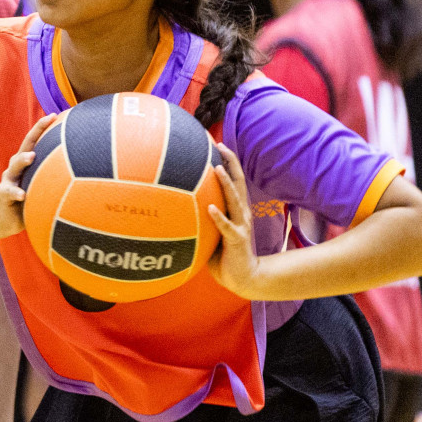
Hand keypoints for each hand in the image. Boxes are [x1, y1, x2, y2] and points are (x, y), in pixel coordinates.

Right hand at [0, 113, 58, 239]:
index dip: (42, 127)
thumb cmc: (30, 200)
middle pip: (24, 147)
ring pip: (13, 168)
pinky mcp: (3, 195)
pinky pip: (9, 192)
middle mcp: (15, 168)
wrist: (6, 219)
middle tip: (47, 121)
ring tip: (31, 156)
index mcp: (25, 164)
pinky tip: (23, 195)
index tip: (55, 115)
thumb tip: (85, 173)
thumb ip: (54, 178)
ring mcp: (8, 180)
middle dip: (35, 133)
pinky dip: (15, 192)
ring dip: (22, 160)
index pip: (33, 141)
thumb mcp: (41, 187)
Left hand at [206, 143, 263, 298]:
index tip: (219, 144)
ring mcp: (241, 225)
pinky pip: (226, 227)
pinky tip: (210, 207)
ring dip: (225, 184)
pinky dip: (219, 217)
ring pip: (234, 200)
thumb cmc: (224, 254)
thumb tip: (178, 204)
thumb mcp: (212, 231)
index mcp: (236, 210)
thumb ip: (202, 217)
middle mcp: (241, 213)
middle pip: (238, 183)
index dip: (229, 162)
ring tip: (217, 168)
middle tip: (222, 146)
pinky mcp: (237, 240)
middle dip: (231, 163)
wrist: (243, 278)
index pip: (234, 181)